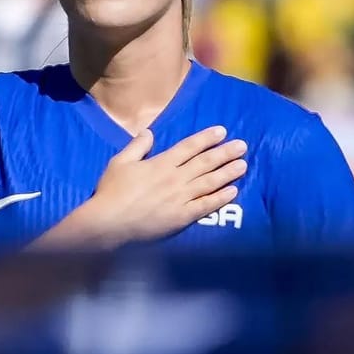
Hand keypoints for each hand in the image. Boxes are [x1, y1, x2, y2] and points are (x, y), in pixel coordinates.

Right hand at [42, 127, 246, 248]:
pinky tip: (233, 192)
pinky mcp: (182, 217)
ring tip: (243, 165)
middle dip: (225, 153)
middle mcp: (175, 178)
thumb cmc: (111, 192)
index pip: (189, 147)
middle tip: (243, 146)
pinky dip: (220, 198)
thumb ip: (136, 147)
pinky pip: (206, 206)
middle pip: (205, 163)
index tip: (222, 131)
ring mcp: (181, 198)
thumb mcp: (119, 163)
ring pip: (210, 182)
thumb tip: (149, 132)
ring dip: (228, 173)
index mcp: (160, 163)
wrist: (109, 222)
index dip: (206, 138)